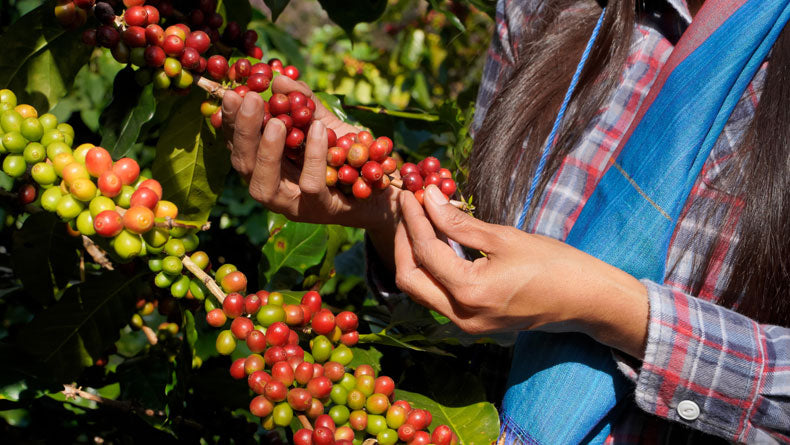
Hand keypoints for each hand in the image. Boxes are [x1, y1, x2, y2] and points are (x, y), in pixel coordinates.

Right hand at [220, 76, 399, 233]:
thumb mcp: (326, 124)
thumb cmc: (349, 156)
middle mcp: (273, 189)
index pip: (238, 144)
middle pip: (244, 165)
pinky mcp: (322, 210)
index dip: (231, 121)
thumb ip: (304, 103)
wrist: (385, 190)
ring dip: (267, 151)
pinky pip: (311, 186)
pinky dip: (313, 156)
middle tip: (249, 99)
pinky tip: (318, 130)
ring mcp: (295, 205)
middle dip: (243, 132)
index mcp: (266, 167)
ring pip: (266, 185)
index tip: (232, 93)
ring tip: (276, 121)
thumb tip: (278, 78)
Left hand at [394, 185, 648, 358]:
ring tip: (419, 219)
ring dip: (415, 255)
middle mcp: (461, 316)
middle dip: (403, 240)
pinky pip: (438, 295)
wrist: (586, 300)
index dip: (413, 218)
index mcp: (470, 293)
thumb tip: (428, 197)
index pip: (425, 251)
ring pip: (421, 289)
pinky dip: (432, 269)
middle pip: (410, 278)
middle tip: (408, 208)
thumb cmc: (553, 264)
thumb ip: (459, 222)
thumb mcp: (504, 237)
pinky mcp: (472, 323)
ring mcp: (466, 325)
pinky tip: (438, 241)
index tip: (408, 192)